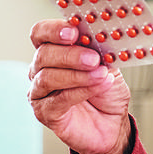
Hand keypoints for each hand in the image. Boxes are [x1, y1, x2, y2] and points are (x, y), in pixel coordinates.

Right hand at [28, 19, 131, 153]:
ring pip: (47, 77)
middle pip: (43, 54)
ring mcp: (40, 92)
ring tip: (100, 74)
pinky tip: (99, 86)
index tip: (74, 31)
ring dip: (77, 74)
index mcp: (54, 50)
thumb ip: (101, 50)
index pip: (41, 33)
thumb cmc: (107, 92)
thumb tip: (101, 36)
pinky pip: (58, 99)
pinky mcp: (45, 112)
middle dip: (70, 54)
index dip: (54, 30)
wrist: (113, 123)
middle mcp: (41, 69)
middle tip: (93, 58)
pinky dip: (80, 91)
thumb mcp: (109, 64)